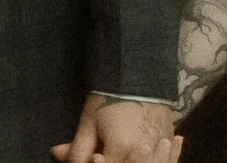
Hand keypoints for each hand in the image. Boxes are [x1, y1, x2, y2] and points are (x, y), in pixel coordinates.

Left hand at [50, 93, 180, 162]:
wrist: (137, 72)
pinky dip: (152, 159)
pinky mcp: (167, 138)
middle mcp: (143, 152)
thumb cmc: (110, 96)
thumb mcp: (88, 123)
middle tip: (101, 152)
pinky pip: (161, 159)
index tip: (93, 156)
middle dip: (110, 162)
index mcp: (122, 149)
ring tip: (120, 153)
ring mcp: (159, 145)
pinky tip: (143, 154)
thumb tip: (58, 157)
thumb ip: (76, 149)